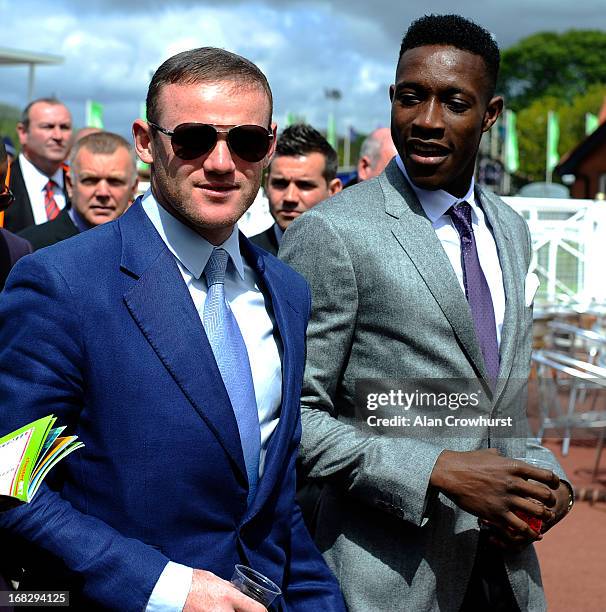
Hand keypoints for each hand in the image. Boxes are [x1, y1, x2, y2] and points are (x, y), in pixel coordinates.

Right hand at [183, 569, 266, 611]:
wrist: (173, 590)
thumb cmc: (193, 581)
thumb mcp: (216, 580)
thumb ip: (229, 588)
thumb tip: (238, 591)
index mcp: (228, 596)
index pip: (256, 609)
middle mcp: (223, 611)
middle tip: (245, 610)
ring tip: (227, 609)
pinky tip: (218, 611)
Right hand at [430, 448, 558, 542]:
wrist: (450, 473)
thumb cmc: (467, 461)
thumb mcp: (488, 453)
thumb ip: (500, 456)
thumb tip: (502, 454)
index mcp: (514, 467)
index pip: (546, 475)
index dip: (553, 482)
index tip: (552, 486)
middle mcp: (513, 483)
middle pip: (544, 496)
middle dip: (550, 502)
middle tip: (548, 504)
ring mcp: (505, 499)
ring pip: (536, 513)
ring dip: (543, 518)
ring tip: (542, 519)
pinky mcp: (496, 514)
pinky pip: (519, 528)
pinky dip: (528, 533)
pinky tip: (531, 534)